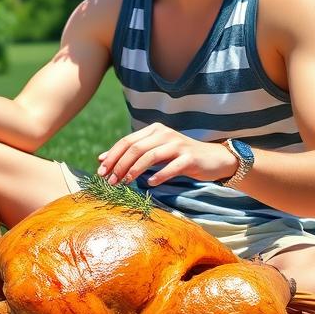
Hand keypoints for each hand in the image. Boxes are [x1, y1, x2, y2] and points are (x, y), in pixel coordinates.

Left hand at [97, 123, 238, 185]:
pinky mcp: (190, 157)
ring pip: (150, 156)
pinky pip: (172, 166)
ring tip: (125, 183)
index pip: (126, 141)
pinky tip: (150, 184)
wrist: (213, 159)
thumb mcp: (154, 152)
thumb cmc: (179, 157)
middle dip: (119, 165)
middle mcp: (164, 134)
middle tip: (110, 181)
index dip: (112, 156)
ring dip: (134, 170)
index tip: (101, 171)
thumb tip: (101, 159)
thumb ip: (131, 153)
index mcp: (154, 130)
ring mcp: (178, 144)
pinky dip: (159, 175)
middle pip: (135, 148)